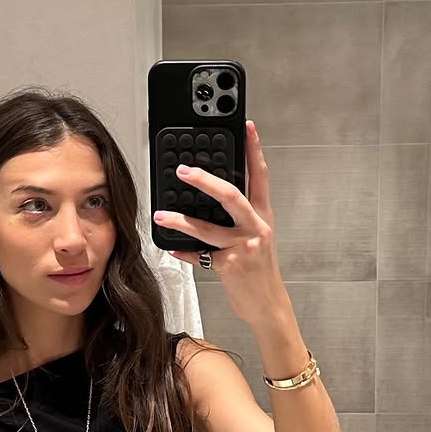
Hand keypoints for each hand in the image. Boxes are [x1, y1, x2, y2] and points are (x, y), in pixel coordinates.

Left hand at [153, 119, 286, 326]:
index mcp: (262, 216)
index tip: (247, 127)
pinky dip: (184, 252)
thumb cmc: (259, 270)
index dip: (254, 150)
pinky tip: (172, 249)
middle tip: (183, 170)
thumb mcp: (256, 238)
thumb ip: (239, 218)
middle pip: (231, 196)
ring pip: (207, 228)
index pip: (260, 176)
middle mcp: (256, 228)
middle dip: (205, 181)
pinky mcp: (231, 266)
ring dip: (180, 220)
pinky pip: (200, 256)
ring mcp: (244, 247)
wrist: (269, 305)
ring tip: (161, 215)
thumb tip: (213, 196)